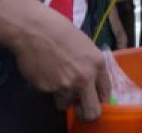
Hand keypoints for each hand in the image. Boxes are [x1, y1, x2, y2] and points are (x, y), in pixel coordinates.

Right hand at [11, 1, 109, 120]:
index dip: (99, 99)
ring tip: (55, 77)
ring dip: (62, 96)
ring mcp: (66, 85)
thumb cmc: (61, 32)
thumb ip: (91, 67)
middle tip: (78, 107)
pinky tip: (45, 72)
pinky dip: (48, 88)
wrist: (36, 29)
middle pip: (92, 112)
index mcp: (98, 65)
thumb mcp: (85, 47)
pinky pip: (51, 96)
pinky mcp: (48, 89)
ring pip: (66, 104)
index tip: (92, 99)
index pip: (106, 94)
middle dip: (85, 112)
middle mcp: (85, 78)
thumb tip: (91, 85)